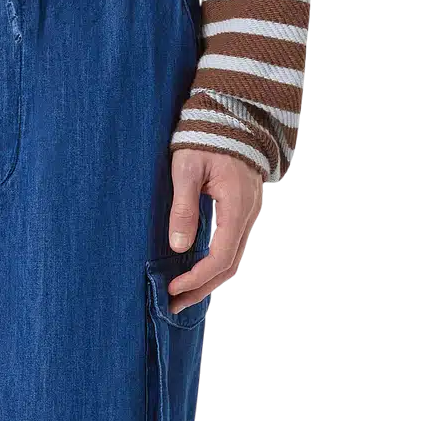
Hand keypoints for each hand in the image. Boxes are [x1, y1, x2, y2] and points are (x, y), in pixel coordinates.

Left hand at [165, 148, 263, 314]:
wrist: (232, 115)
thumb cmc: (206, 136)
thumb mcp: (186, 168)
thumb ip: (183, 207)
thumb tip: (179, 246)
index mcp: (236, 207)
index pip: (219, 258)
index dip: (196, 279)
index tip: (171, 289)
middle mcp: (248, 216)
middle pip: (228, 267)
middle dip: (201, 290)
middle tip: (173, 305)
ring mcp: (249, 215)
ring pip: (233, 260)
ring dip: (209, 282)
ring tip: (183, 297)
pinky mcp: (243, 213)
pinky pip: (233, 248)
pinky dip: (216, 266)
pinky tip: (198, 273)